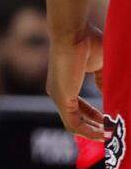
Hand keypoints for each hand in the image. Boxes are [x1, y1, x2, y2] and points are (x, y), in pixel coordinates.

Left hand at [48, 26, 104, 140]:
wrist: (74, 32)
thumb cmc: (87, 41)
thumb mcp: (99, 66)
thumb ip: (102, 81)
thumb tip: (109, 94)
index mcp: (65, 82)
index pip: (77, 107)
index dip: (94, 117)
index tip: (110, 122)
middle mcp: (58, 90)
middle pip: (75, 119)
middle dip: (94, 128)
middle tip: (112, 134)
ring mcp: (57, 95)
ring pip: (73, 125)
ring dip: (92, 133)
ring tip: (110, 136)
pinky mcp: (61, 98)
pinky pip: (74, 124)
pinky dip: (89, 132)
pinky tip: (104, 133)